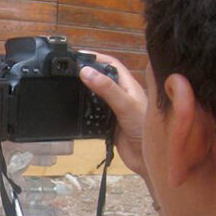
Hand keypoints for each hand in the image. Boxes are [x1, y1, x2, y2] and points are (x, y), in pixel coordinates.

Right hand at [79, 53, 147, 175]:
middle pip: (101, 79)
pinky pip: (94, 115)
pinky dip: (85, 113)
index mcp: (128, 85)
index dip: (96, 58)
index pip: (111, 64)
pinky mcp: (109, 125)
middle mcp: (122, 96)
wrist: (148, 160)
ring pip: (96, 97)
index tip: (78, 55)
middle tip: (67, 72)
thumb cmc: (145, 128)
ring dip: (85, 94)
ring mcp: (115, 111)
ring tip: (67, 89)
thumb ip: (107, 89)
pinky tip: (75, 112)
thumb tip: (85, 71)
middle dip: (87, 74)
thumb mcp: (125, 105)